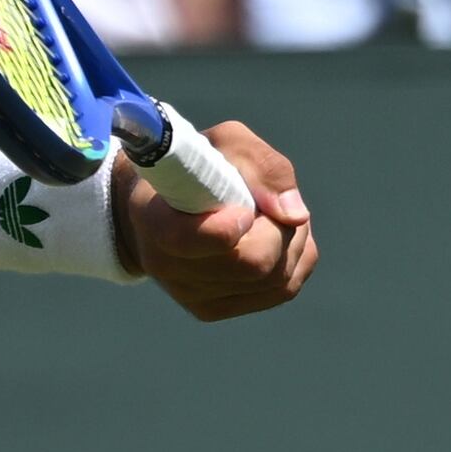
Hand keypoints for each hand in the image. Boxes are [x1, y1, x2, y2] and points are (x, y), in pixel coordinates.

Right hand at [118, 119, 314, 320]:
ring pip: (275, 278)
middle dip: (279, 229)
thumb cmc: (198, 167)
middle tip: (269, 204)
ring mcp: (191, 295)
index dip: (228, 228)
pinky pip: (283, 289)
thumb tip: (295, 215)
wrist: (163, 206)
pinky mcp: (214, 309)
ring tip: (270, 216)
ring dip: (291, 241)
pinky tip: (276, 238)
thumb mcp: (226, 142)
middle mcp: (167, 266)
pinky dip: (294, 258)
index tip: (243, 210)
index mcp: (155, 218)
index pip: (189, 240)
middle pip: (252, 264)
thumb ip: (262, 166)